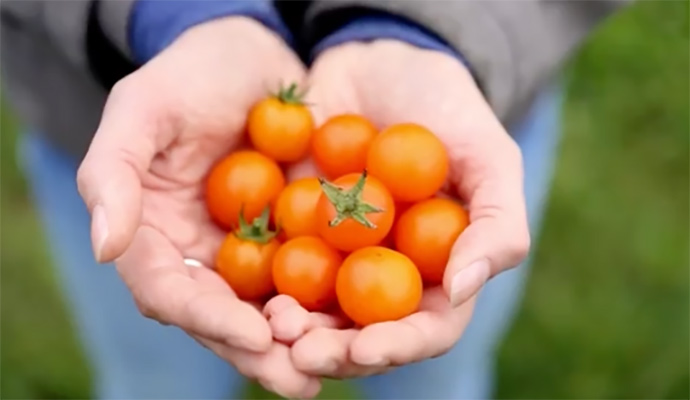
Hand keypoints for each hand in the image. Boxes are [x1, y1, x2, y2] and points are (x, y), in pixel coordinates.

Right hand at [76, 17, 319, 397]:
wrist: (252, 56)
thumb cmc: (190, 73)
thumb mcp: (142, 107)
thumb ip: (112, 174)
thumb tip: (105, 248)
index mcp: (153, 237)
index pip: (171, 292)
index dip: (207, 319)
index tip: (254, 333)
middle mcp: (198, 257)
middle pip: (221, 318)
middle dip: (260, 351)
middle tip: (302, 377)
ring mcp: (245, 252)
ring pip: (266, 310)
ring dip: (298, 343)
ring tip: (338, 363)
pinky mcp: (289, 239)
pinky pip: (307, 278)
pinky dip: (328, 303)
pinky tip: (361, 321)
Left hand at [273, 40, 529, 377]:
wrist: (379, 61)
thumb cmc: (446, 107)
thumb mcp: (488, 154)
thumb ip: (496, 222)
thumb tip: (463, 288)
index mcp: (437, 272)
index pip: (424, 329)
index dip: (397, 347)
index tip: (364, 349)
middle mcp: (385, 275)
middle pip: (362, 334)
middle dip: (333, 351)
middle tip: (299, 352)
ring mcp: (336, 256)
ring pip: (313, 311)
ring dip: (291, 329)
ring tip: (272, 322)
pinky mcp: (294, 231)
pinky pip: (274, 264)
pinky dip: (260, 282)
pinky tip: (243, 285)